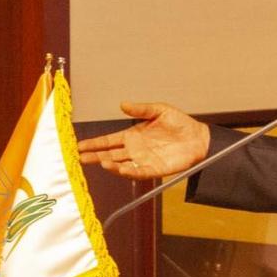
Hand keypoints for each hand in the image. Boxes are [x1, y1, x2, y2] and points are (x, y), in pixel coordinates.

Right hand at [77, 101, 209, 179]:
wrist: (198, 138)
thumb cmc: (180, 123)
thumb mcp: (159, 110)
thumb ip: (141, 109)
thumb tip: (122, 104)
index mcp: (132, 136)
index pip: (108, 141)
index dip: (94, 143)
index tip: (78, 145)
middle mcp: (134, 150)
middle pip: (109, 154)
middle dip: (94, 156)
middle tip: (78, 157)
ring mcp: (142, 160)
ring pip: (120, 165)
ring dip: (109, 164)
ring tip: (99, 162)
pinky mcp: (153, 169)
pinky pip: (137, 172)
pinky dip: (127, 171)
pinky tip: (118, 168)